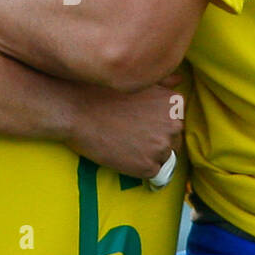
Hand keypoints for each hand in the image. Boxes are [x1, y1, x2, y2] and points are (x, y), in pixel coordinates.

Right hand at [65, 77, 184, 180]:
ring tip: (124, 144)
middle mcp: (174, 124)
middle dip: (155, 140)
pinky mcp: (147, 166)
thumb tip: (179, 80)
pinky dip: (139, 168)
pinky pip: (153, 174)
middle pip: (173, 140)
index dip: (156, 124)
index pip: (176, 121)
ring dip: (148, 155)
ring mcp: (162, 147)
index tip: (138, 122)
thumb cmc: (102, 92)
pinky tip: (123, 156)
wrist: (76, 110)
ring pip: (163, 158)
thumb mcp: (137, 82)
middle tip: (129, 134)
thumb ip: (162, 82)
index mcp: (174, 103)